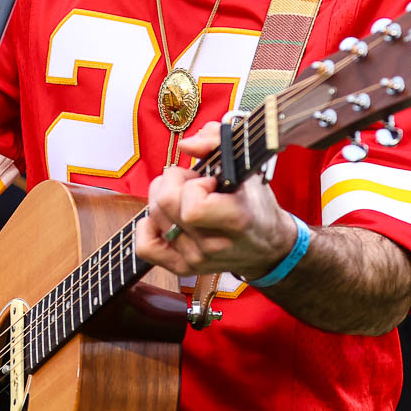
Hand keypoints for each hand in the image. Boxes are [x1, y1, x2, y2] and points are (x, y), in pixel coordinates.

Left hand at [134, 121, 295, 278]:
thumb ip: (217, 142)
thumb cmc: (255, 204)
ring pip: (154, 217)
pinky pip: (146, 246)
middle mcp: (213, 244)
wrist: (265, 247)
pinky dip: (149, 226)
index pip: (193, 206)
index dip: (195, 184)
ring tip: (185, 195)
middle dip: (173, 180)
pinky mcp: (182, 268)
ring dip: (163, 197)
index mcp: (236, 219)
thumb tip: (186, 145)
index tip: (210, 179)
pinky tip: (167, 216)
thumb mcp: (247, 167)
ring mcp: (196, 259)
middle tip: (192, 180)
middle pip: (165, 205)